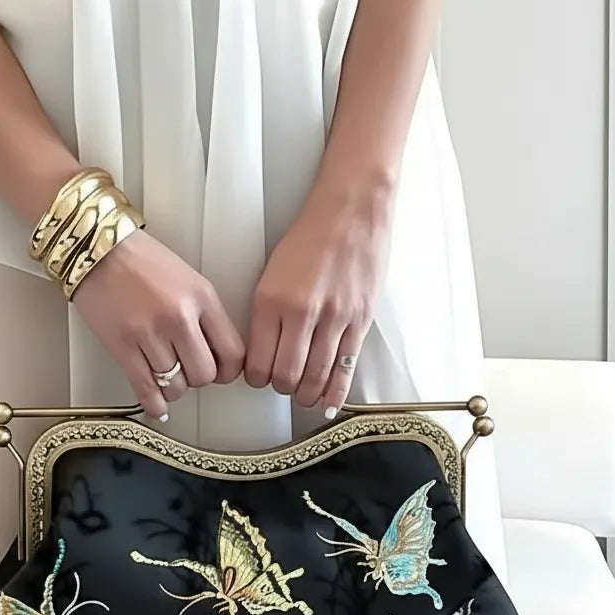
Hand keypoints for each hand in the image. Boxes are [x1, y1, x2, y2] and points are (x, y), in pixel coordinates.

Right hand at [72, 230, 244, 418]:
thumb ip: (205, 314)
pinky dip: (154, 404)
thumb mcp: (188, 278)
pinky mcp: (122, 347)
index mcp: (202, 298)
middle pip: (205, 375)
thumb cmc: (141, 260)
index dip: (228, 370)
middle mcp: (180, 318)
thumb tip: (215, 354)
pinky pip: (146, 389)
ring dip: (173, 387)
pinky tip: (157, 406)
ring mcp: (150, 334)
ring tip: (165, 376)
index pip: (232, 353)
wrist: (96, 248)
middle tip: (188, 371)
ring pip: (175, 386)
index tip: (221, 372)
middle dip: (198, 379)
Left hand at [244, 188, 392, 416]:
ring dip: (306, 394)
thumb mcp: (271, 272)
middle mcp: (302, 313)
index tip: (258, 377)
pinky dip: (335, 392)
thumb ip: (267, 313)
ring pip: (315, 377)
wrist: (352, 211)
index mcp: (271, 301)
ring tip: (303, 394)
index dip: (255, 379)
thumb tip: (264, 352)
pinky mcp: (359, 321)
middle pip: (286, 376)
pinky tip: (328, 403)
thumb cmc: (310, 237)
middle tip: (281, 384)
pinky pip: (346, 369)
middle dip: (280, 388)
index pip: (257, 362)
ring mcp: (334, 319)